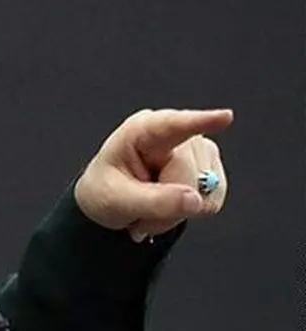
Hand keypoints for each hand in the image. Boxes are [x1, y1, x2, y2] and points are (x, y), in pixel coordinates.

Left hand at [73, 108, 231, 241]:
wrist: (108, 205)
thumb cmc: (105, 192)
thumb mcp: (117, 200)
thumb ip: (155, 201)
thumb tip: (195, 200)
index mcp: (142, 131)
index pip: (173, 125)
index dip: (201, 121)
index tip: (225, 117)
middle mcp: (174, 134)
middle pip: (192, 176)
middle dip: (168, 206)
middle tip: (140, 214)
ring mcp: (196, 150)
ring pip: (207, 191)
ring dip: (177, 212)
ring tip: (151, 209)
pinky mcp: (209, 168)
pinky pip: (213, 200)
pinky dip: (190, 213)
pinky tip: (167, 208)